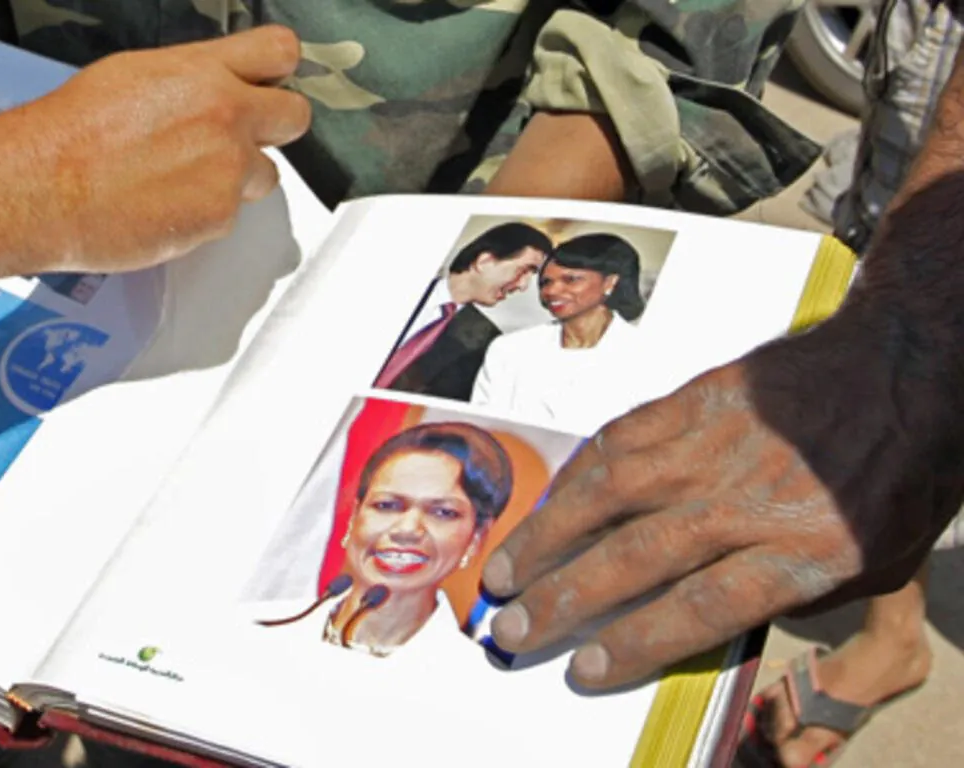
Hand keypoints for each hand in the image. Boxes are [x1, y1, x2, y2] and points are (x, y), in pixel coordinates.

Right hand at [5, 24, 310, 272]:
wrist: (44, 189)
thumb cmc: (73, 132)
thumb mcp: (134, 75)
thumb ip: (191, 79)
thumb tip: (215, 84)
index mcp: (204, 71)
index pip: (280, 51)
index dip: (277, 71)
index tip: (269, 83)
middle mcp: (227, 116)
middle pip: (295, 116)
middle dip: (273, 128)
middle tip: (240, 138)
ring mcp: (228, 169)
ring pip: (265, 175)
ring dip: (237, 178)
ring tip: (182, 180)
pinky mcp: (219, 217)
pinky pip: (230, 214)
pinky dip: (205, 214)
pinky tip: (165, 206)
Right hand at [479, 323, 961, 688]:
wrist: (904, 366)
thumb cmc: (895, 471)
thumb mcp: (876, 560)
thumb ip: (790, 594)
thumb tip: (710, 613)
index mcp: (803, 551)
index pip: (700, 608)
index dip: (634, 643)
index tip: (584, 669)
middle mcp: (747, 499)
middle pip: (638, 558)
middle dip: (565, 601)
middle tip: (512, 629)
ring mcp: (713, 444)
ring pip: (611, 495)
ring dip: (549, 537)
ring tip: (505, 571)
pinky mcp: (693, 399)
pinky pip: (620, 438)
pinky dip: (575, 474)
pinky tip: (546, 502)